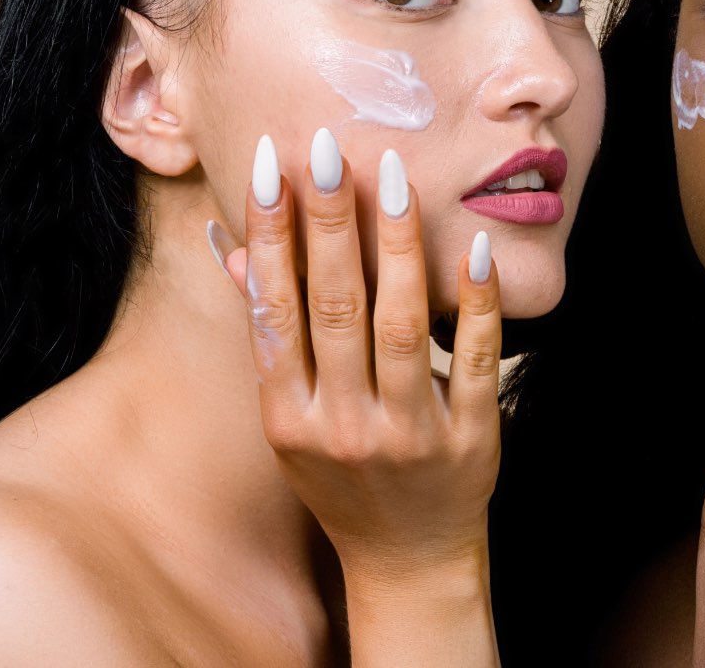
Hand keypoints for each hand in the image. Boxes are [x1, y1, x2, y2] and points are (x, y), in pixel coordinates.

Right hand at [225, 129, 502, 664]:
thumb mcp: (289, 416)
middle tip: (328, 146)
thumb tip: (227, 245)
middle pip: (334, 307)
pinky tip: (474, 245)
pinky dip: (477, 302)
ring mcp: (407, 432)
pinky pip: (475, 360)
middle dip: (329, 223)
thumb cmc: (342, 473)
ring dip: (398, 245)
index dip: (270, 235)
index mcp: (288, 414)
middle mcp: (341, 423)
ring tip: (394, 176)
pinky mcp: (469, 438)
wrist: (407, 557)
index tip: (270, 165)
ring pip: (401, 325)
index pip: (276, 309)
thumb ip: (269, 333)